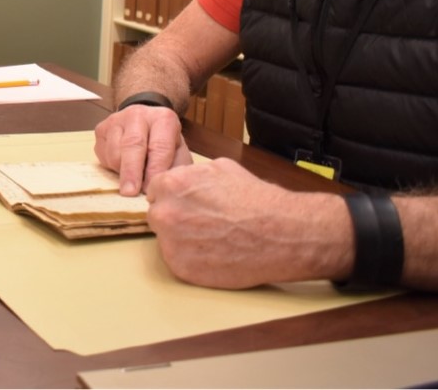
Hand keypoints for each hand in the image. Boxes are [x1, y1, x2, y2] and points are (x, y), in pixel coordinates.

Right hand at [94, 104, 191, 195]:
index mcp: (163, 118)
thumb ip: (173, 169)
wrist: (146, 125)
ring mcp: (116, 120)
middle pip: (132, 144)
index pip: (159, 146)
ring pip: (114, 151)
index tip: (151, 189)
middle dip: (131, 172)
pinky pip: (102, 154)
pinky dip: (111, 166)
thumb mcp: (177, 154)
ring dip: (121, 172)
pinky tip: (121, 166)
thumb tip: (162, 190)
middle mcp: (138, 114)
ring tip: (132, 178)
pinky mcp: (101, 129)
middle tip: (130, 193)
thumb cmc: (163, 144)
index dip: (154, 170)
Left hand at [145, 158, 349, 288]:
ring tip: (213, 239)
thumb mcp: (219, 168)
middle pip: (159, 216)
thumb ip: (191, 175)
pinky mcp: (182, 269)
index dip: (174, 198)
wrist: (281, 233)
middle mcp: (166, 214)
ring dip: (183, 240)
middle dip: (175, 218)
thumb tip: (181, 180)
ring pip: (167, 240)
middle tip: (202, 223)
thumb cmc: (255, 200)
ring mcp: (172, 244)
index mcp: (171, 186)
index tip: (188, 205)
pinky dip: (193, 259)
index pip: (156, 191)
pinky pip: (179, 261)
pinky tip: (216, 254)